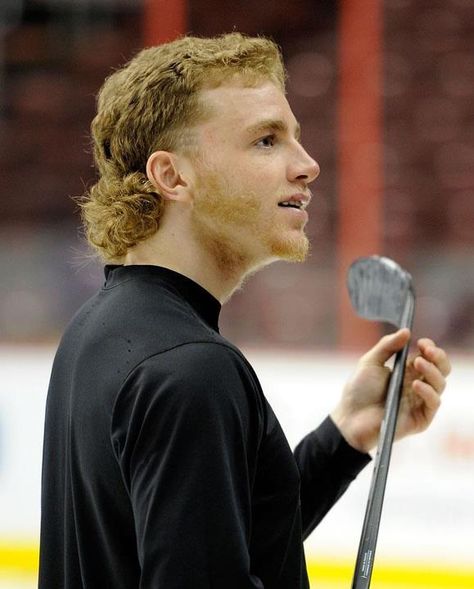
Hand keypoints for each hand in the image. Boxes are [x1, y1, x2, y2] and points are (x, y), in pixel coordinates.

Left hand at [330, 329, 450, 453]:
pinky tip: (415, 384)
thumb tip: (406, 331)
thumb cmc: (358, 391)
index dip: (429, 348)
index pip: (428, 357)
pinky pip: (434, 403)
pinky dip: (428, 391)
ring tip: (417, 363)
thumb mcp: (370, 362)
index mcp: (407, 372)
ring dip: (432, 370)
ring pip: (440, 384)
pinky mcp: (420, 418)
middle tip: (427, 350)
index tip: (422, 342)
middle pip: (441, 369)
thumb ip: (387, 346)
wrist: (350, 417)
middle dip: (438, 357)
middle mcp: (417, 385)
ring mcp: (420, 402)